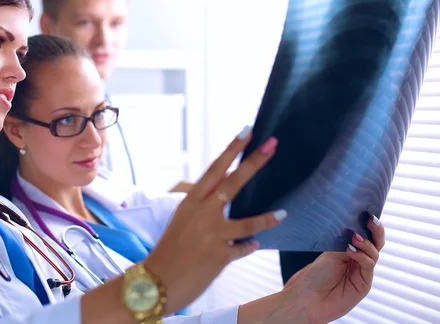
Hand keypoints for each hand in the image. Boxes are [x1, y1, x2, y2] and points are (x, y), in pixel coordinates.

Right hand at [144, 126, 286, 313]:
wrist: (156, 283)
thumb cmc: (168, 250)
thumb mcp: (181, 220)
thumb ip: (203, 207)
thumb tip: (224, 197)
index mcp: (191, 201)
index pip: (215, 169)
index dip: (232, 149)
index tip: (247, 131)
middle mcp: (203, 214)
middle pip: (234, 182)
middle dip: (255, 162)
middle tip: (273, 145)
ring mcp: (213, 235)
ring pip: (248, 222)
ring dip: (267, 218)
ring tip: (283, 213)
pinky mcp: (220, 256)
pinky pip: (243, 248)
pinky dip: (248, 247)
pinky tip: (254, 246)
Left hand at [272, 215, 384, 323]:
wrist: (307, 299)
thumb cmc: (315, 277)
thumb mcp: (330, 253)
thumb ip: (345, 242)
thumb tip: (356, 227)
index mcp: (350, 250)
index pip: (365, 235)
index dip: (369, 225)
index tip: (367, 214)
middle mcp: (359, 260)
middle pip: (376, 243)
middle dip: (376, 231)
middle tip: (371, 220)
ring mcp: (362, 272)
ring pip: (374, 253)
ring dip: (365, 243)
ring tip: (354, 237)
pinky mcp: (364, 284)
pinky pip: (368, 266)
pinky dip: (362, 256)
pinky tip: (351, 250)